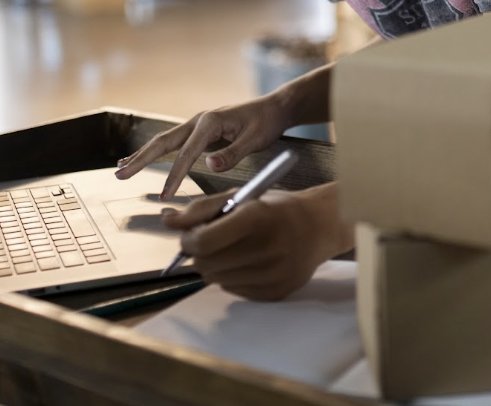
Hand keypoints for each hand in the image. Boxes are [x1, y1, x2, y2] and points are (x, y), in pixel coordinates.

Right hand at [116, 94, 291, 199]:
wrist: (273, 107)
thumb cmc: (266, 123)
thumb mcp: (256, 139)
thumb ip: (233, 153)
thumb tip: (209, 164)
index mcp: (210, 122)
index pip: (186, 153)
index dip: (175, 176)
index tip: (165, 196)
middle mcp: (198, 120)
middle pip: (163, 142)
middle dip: (141, 159)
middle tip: (120, 175)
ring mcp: (196, 124)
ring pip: (163, 141)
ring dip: (142, 155)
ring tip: (121, 168)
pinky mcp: (198, 130)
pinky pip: (171, 142)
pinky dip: (153, 151)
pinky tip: (140, 158)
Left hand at [161, 182, 349, 301]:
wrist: (321, 226)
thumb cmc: (278, 209)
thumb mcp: (243, 197)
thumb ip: (203, 209)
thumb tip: (168, 222)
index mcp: (258, 217)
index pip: (204, 241)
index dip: (188, 240)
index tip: (190, 235)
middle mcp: (268, 248)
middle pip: (206, 263)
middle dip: (199, 253)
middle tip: (210, 242)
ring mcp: (273, 274)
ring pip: (216, 279)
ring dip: (215, 265)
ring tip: (233, 250)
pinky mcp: (276, 293)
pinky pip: (233, 290)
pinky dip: (232, 277)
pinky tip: (248, 262)